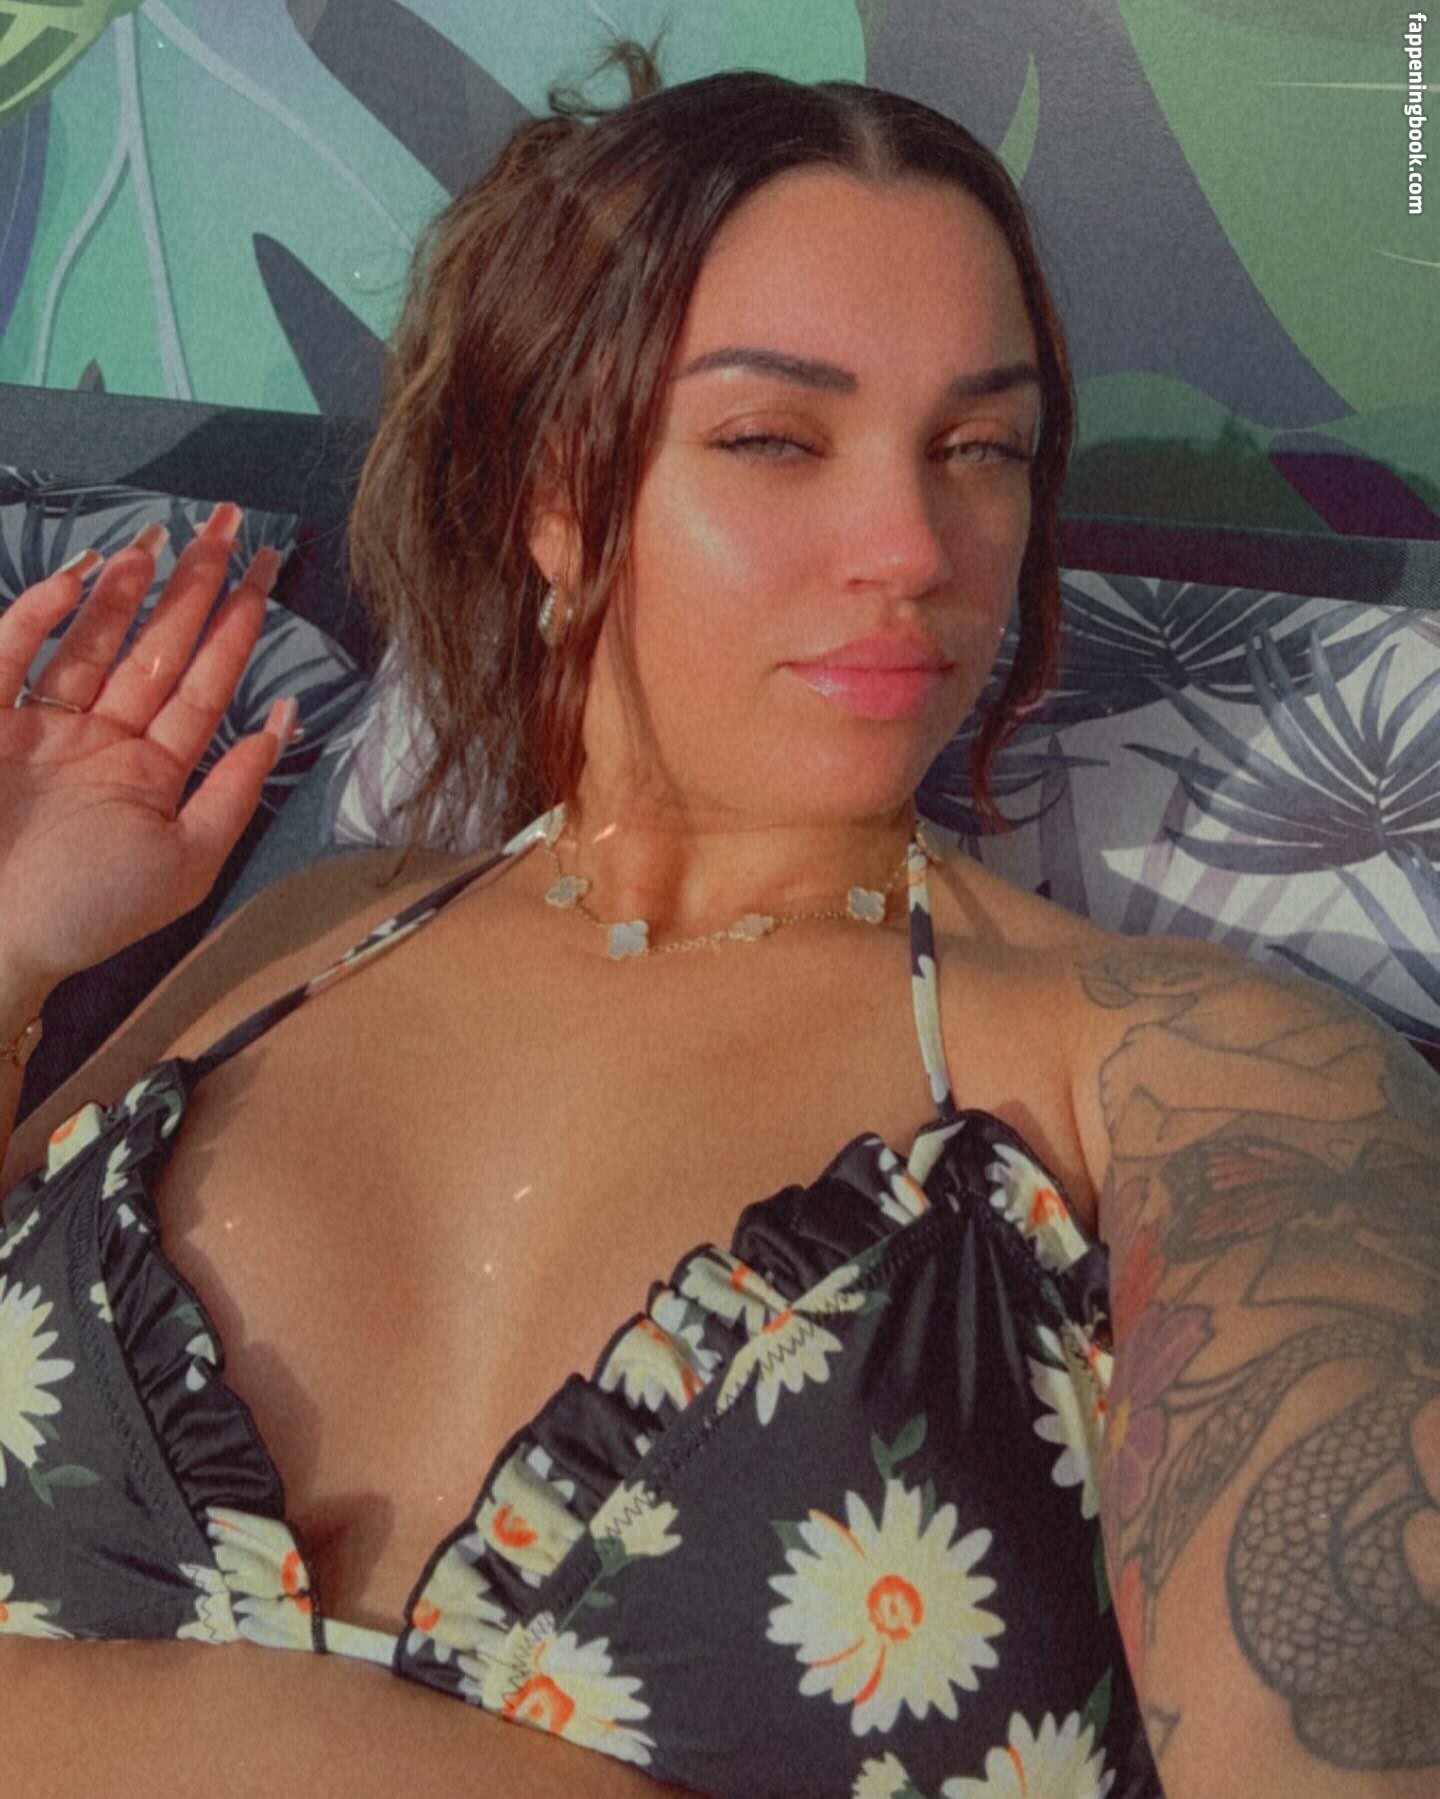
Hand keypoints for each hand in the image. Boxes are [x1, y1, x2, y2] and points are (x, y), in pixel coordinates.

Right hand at [0, 503, 294, 993]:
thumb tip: (288, 720)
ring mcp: (42, 724)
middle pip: (158, 646)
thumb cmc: (87, 913)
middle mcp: (102, 737)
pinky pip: (11, 652)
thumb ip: (235, 791)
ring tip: (165, 537)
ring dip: (128, 588)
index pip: (206, 683)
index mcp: (152, 770)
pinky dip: (39, 613)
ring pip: (93, 639)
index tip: (269, 568)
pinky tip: (82, 575)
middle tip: (230, 522)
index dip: (238, 625)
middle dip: (195, 585)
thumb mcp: (186, 862)